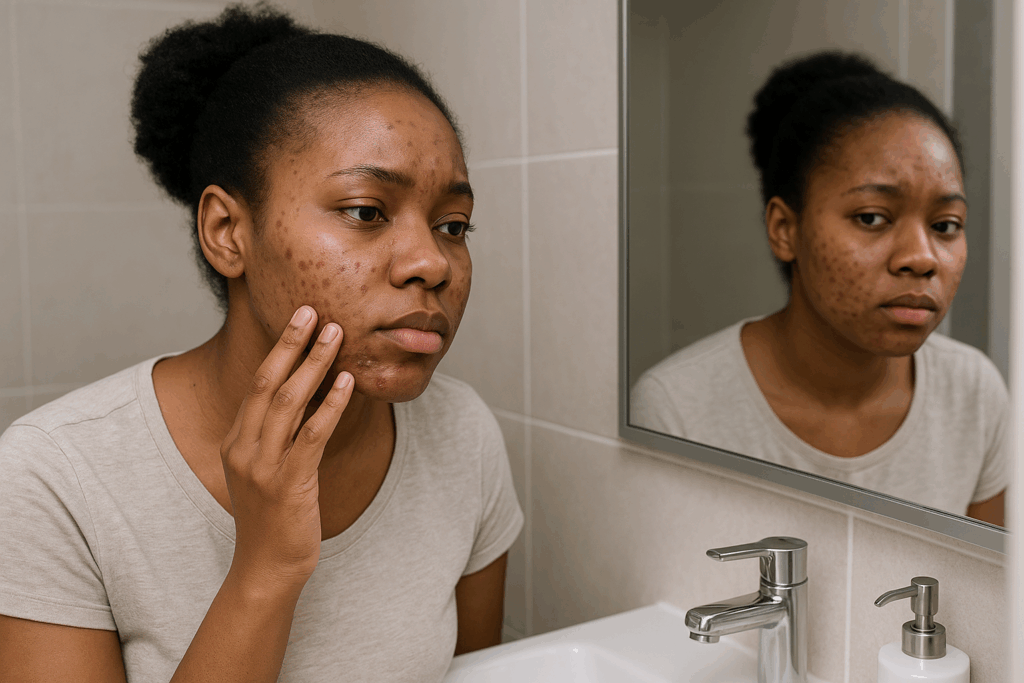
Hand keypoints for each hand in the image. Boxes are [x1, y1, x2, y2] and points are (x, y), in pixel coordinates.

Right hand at [219, 306, 352, 591]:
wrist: (266, 567)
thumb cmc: (273, 517)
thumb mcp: (264, 469)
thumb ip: (275, 435)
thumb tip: (305, 397)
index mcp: (236, 440)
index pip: (257, 382)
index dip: (279, 348)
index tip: (299, 318)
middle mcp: (244, 448)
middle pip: (267, 382)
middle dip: (292, 344)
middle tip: (314, 311)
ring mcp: (263, 466)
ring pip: (288, 402)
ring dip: (314, 365)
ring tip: (335, 336)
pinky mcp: (288, 484)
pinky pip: (312, 436)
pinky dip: (329, 406)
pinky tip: (347, 383)